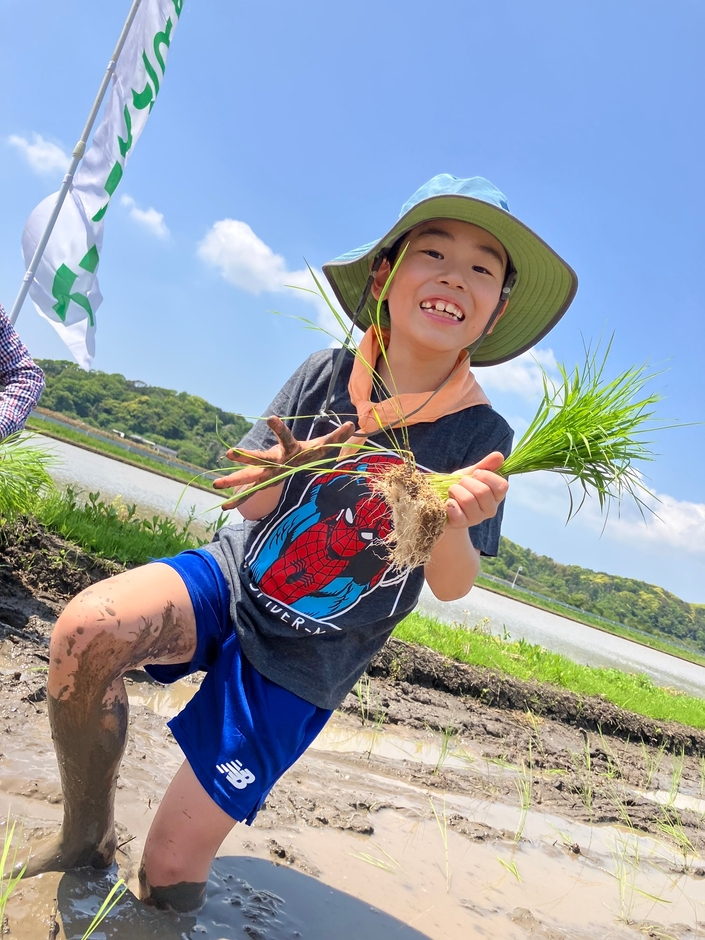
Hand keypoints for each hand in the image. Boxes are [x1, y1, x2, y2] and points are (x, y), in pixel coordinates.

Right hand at [213, 415, 355, 509]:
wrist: (292, 458)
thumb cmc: (309, 451)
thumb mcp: (323, 445)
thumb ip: (336, 435)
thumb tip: (353, 423)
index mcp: (289, 450)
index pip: (285, 437)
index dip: (279, 428)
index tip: (270, 418)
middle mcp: (274, 460)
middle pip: (259, 458)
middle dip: (245, 456)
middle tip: (229, 452)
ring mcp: (266, 471)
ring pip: (248, 475)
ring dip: (233, 480)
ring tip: (216, 484)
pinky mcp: (263, 480)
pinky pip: (250, 491)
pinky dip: (238, 500)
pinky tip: (224, 508)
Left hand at [444, 451, 508, 529]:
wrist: (442, 504)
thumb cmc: (461, 488)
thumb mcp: (471, 474)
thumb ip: (485, 465)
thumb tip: (499, 455)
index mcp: (496, 496)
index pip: (501, 486)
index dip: (487, 476)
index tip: (476, 474)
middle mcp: (490, 509)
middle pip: (483, 492)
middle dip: (466, 481)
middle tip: (460, 483)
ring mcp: (476, 519)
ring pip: (468, 500)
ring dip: (455, 490)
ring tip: (452, 491)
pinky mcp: (461, 524)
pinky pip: (457, 512)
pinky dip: (450, 504)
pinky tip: (448, 502)